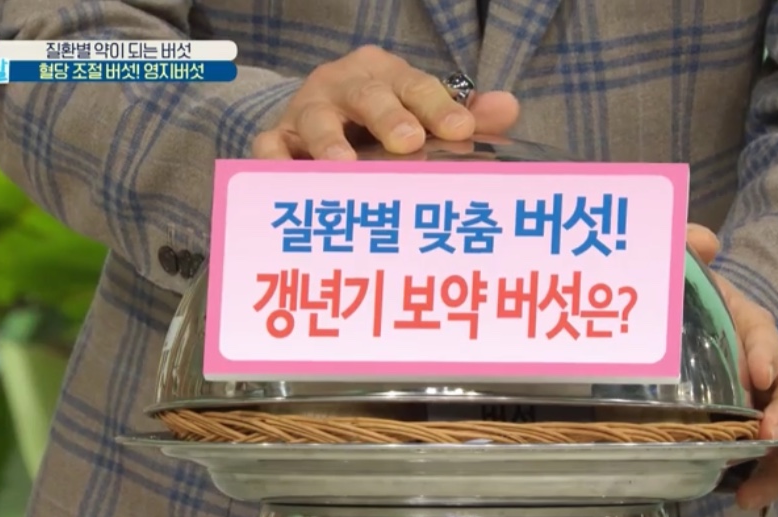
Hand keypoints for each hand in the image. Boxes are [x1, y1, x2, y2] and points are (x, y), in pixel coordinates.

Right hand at [252, 46, 519, 159]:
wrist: (321, 116)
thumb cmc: (382, 120)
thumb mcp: (423, 113)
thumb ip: (467, 114)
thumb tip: (508, 108)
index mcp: (387, 75)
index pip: (416, 84)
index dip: (438, 106)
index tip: (461, 128)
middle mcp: (345, 85)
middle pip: (368, 96)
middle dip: (388, 117)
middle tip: (408, 141)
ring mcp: (308, 111)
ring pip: (316, 121)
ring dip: (330, 144)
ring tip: (344, 167)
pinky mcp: (277, 138)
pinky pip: (269, 148)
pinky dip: (273, 163)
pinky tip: (286, 181)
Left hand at [687, 225, 777, 509]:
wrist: (681, 351)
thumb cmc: (687, 314)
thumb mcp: (682, 281)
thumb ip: (686, 251)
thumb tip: (704, 241)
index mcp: (751, 329)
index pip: (766, 336)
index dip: (765, 353)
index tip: (758, 374)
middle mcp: (772, 370)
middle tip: (769, 433)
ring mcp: (771, 408)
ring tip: (767, 484)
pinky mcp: (761, 441)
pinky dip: (771, 482)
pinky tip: (746, 499)